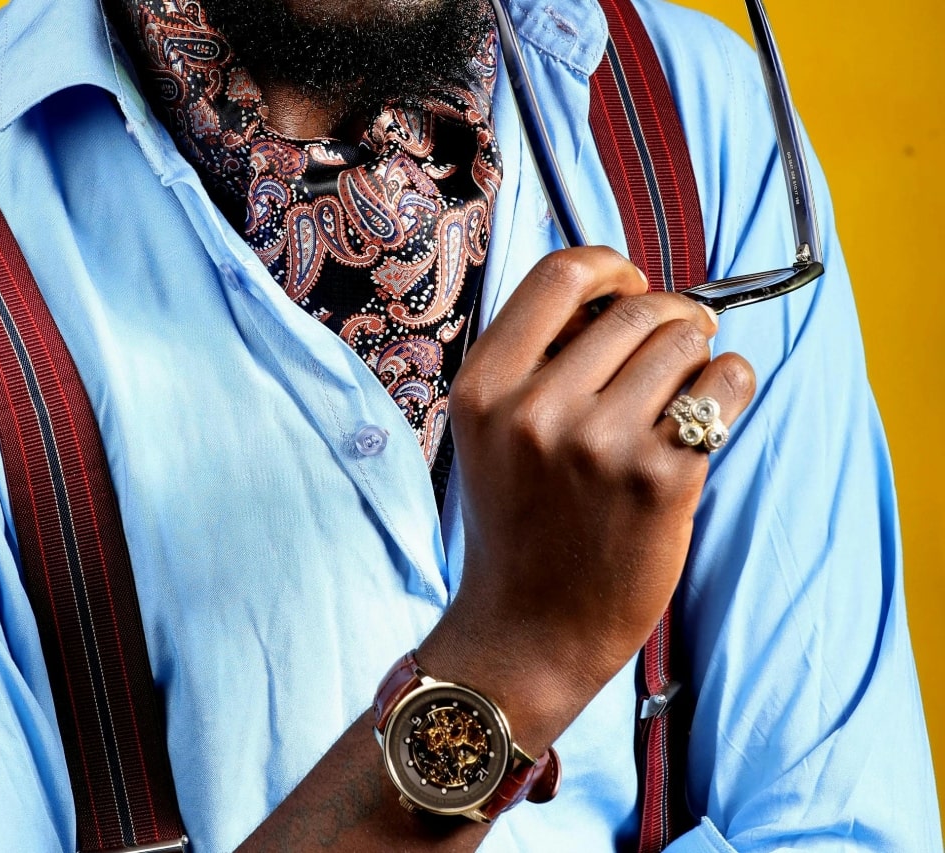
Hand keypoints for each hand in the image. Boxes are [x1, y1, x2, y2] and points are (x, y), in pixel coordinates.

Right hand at [420, 247, 755, 752]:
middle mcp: (535, 409)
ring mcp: (598, 444)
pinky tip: (706, 422)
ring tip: (681, 400)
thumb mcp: (490, 434)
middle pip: (639, 307)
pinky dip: (730, 389)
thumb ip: (536, 361)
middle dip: (670, 319)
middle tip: (674, 351)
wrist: (530, 630)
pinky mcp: (659, 479)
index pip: (560, 275)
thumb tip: (623, 291)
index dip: (611, 267)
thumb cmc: (519, 526)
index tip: (629, 288)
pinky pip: (726, 385)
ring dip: (698, 360)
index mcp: (483, 388)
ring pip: (687, 340)